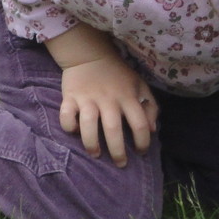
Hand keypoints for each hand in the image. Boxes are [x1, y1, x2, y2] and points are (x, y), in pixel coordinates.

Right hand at [45, 24, 158, 166]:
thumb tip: (152, 130)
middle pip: (113, 130)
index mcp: (128, 97)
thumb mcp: (140, 85)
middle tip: (120, 164)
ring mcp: (88, 99)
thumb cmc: (119, 75)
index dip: (143, 141)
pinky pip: (66, 116)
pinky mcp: (70, 97)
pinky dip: (68, 127)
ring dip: (92, 144)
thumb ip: (150, 107)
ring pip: (88, 126)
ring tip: (96, 155)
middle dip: (118, 151)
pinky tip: (74, 132)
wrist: (91, 55)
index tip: (141, 151)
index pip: (140, 124)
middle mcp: (109, 99)